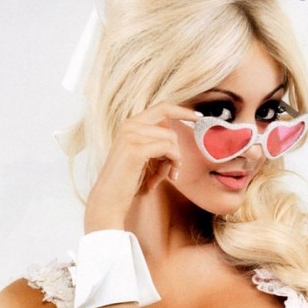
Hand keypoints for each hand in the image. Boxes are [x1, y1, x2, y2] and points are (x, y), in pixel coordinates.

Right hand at [84, 102, 199, 231]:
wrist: (109, 199)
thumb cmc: (127, 182)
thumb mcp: (143, 157)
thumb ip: (155, 143)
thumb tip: (175, 137)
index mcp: (130, 124)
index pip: (162, 107)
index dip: (182, 111)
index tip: (198, 117)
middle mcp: (129, 125)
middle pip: (170, 127)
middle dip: (177, 149)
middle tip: (175, 169)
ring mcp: (131, 135)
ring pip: (171, 140)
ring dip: (172, 162)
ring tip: (161, 179)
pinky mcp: (136, 149)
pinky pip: (168, 149)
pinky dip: (170, 164)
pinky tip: (157, 181)